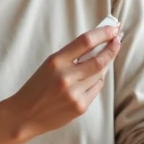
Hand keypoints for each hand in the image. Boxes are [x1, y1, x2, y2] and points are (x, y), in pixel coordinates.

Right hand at [8, 24, 121, 140]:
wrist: (24, 114)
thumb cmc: (37, 86)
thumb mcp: (50, 65)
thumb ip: (72, 55)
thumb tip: (99, 43)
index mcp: (56, 61)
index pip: (86, 41)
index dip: (103, 33)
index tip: (113, 28)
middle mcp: (66, 77)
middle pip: (99, 59)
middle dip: (113, 48)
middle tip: (118, 39)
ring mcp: (74, 93)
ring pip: (100, 74)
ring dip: (105, 64)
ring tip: (106, 57)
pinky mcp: (80, 106)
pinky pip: (96, 88)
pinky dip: (97, 80)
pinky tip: (94, 77)